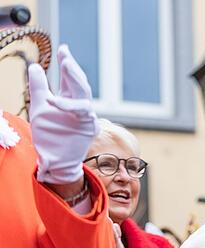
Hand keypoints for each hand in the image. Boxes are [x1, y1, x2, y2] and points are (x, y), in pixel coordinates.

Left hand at [28, 45, 97, 184]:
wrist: (56, 160)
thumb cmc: (50, 136)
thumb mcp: (39, 108)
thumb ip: (39, 88)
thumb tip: (34, 67)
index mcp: (70, 101)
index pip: (70, 79)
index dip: (67, 63)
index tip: (63, 48)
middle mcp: (80, 107)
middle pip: (80, 84)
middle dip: (73, 69)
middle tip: (65, 55)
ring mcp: (86, 117)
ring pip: (84, 95)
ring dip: (75, 80)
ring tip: (66, 66)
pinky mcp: (88, 127)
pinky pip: (81, 113)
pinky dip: (68, 106)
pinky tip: (55, 100)